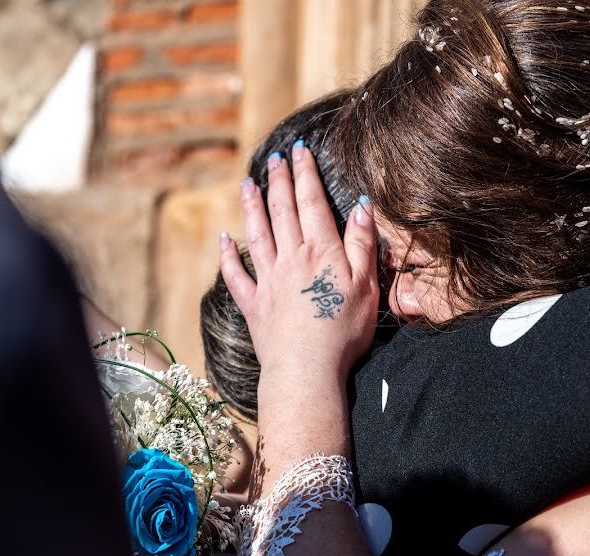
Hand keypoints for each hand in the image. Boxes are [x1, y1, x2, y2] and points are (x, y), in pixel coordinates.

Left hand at [219, 141, 377, 379]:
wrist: (307, 370)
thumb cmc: (343, 330)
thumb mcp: (366, 285)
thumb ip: (361, 243)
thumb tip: (361, 204)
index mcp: (319, 252)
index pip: (311, 203)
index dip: (305, 175)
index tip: (300, 152)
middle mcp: (289, 259)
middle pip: (282, 211)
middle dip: (279, 181)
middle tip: (275, 158)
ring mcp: (267, 280)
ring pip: (257, 234)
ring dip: (252, 207)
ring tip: (248, 184)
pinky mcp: (253, 304)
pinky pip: (236, 275)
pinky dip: (227, 256)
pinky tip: (224, 240)